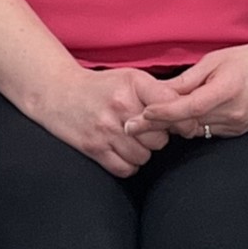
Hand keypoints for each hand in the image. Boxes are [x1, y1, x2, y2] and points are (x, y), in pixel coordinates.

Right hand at [22, 65, 172, 177]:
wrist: (58, 93)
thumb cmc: (101, 87)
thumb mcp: (130, 79)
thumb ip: (158, 93)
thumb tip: (189, 117)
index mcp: (133, 84)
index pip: (171, 106)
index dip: (182, 120)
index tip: (184, 127)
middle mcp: (120, 106)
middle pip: (160, 138)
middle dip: (158, 138)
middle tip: (148, 132)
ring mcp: (105, 128)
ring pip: (144, 156)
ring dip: (142, 152)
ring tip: (132, 140)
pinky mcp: (93, 148)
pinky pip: (125, 168)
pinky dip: (128, 164)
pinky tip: (122, 152)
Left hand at [139, 42, 247, 140]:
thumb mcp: (216, 61)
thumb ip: (188, 80)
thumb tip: (160, 93)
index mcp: (227, 90)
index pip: (188, 108)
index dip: (162, 113)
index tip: (140, 116)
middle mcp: (233, 113)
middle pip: (187, 124)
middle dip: (158, 125)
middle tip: (130, 126)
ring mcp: (237, 126)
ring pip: (195, 131)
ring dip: (173, 127)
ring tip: (147, 123)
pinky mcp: (238, 132)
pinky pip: (207, 132)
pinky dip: (191, 126)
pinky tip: (177, 120)